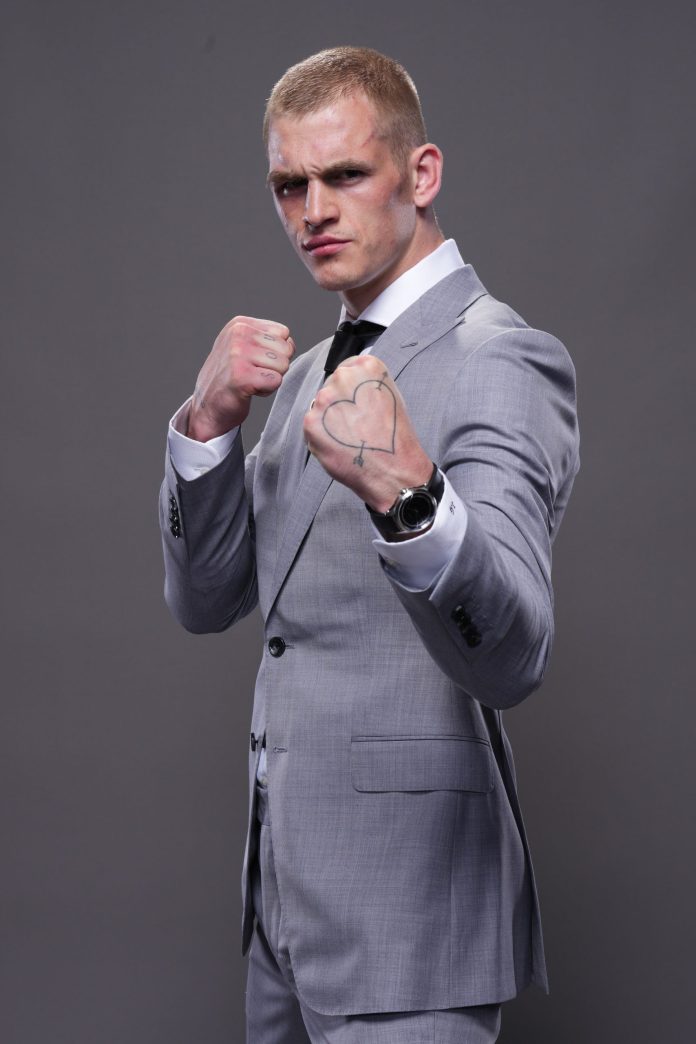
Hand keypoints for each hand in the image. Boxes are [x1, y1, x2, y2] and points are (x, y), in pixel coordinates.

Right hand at [186, 316, 294, 440]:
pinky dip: (266, 390)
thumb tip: (290, 342)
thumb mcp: (243, 347)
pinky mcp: (242, 376)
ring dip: (270, 379)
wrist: (207, 406)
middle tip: (252, 374)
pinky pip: (276, 381)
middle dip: (275, 366)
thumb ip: (266, 339)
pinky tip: (248, 390)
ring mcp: (238, 354)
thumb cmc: (230, 378)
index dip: (276, 352)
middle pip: (286, 349)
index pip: (283, 333)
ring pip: (283, 365)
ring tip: (249, 381)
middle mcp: (238, 334)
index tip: (254, 361)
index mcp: (240, 324)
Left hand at [303, 355, 431, 511]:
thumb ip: (367, 384)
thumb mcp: (391, 396)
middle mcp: (343, 377)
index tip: (357, 401)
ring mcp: (324, 399)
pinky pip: (313, 425)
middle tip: (355, 424)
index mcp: (366, 366)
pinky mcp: (311, 422)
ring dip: (329, 419)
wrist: (392, 469)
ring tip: (349, 437)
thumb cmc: (395, 437)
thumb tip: (350, 387)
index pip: (348, 368)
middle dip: (339, 404)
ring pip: (321, 406)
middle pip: (332, 386)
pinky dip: (322, 436)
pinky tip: (340, 445)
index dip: (352, 389)